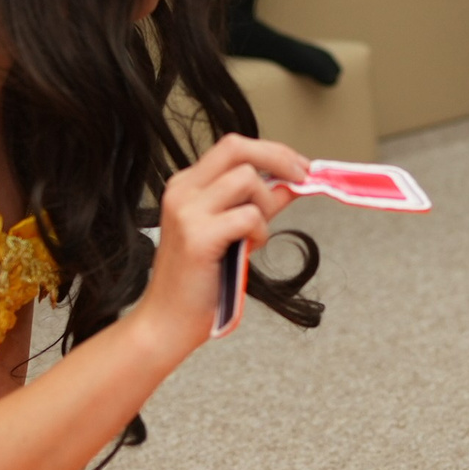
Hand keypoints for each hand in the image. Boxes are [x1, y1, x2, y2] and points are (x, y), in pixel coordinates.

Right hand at [130, 133, 307, 358]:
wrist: (166, 321)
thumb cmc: (196, 282)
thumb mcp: (230, 233)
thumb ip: (256, 206)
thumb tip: (288, 185)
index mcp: (186, 186)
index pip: (233, 148)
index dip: (272, 152)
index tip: (299, 167)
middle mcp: (182, 191)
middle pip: (238, 148)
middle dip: (279, 158)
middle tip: (302, 178)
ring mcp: (187, 211)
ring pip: (247, 179)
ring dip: (265, 206)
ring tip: (255, 235)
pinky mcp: (198, 236)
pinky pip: (249, 217)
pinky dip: (260, 233)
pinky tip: (248, 249)